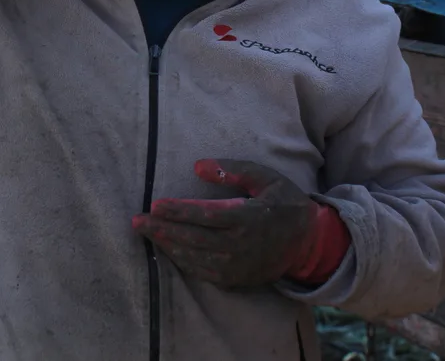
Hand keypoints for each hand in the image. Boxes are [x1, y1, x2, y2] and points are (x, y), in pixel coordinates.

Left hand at [132, 159, 317, 288]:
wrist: (307, 242)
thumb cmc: (283, 202)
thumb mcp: (264, 177)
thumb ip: (233, 169)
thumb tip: (197, 165)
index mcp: (247, 217)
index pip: (205, 214)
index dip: (178, 210)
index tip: (155, 204)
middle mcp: (240, 244)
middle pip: (193, 238)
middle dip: (163, 229)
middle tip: (137, 221)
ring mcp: (237, 265)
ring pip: (194, 258)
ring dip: (168, 246)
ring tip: (147, 233)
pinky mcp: (235, 279)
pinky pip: (203, 272)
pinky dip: (183, 261)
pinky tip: (168, 249)